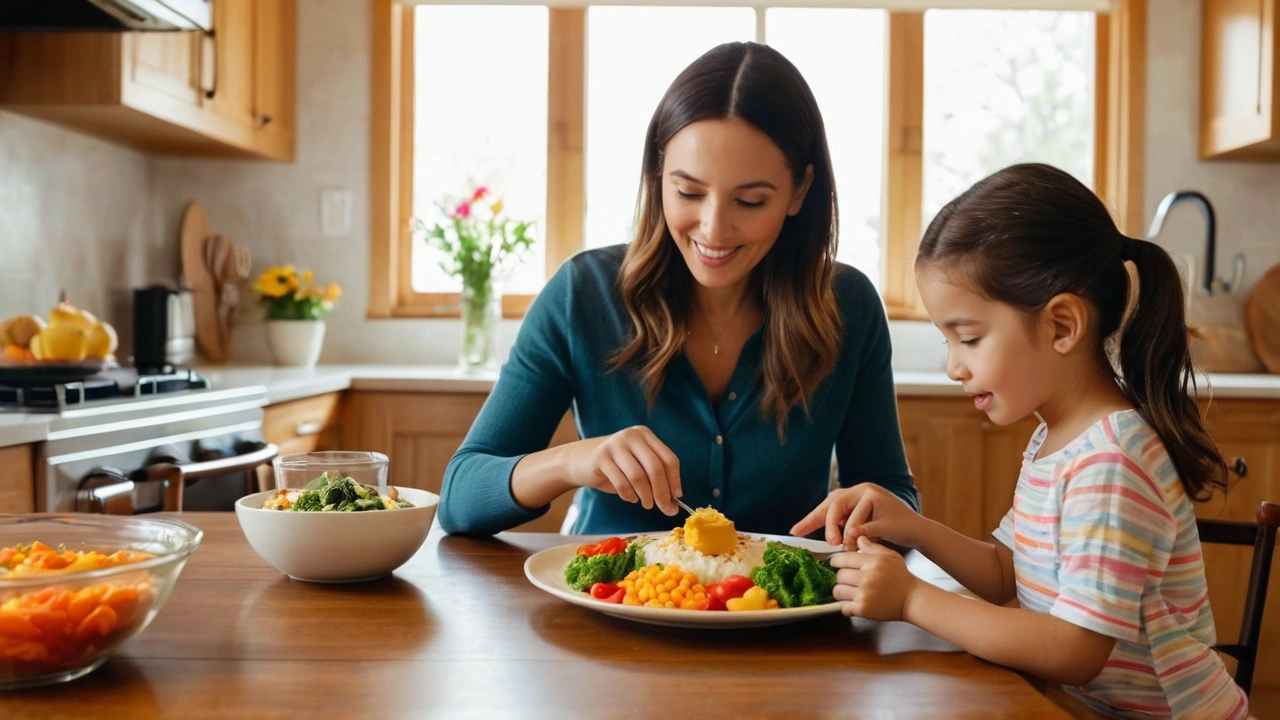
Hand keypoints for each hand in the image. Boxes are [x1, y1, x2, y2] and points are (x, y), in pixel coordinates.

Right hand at [563, 425, 681, 515]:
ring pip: (638, 476)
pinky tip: (630, 498)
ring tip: (646, 504)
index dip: (675, 480)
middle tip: (665, 508)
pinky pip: (621, 483)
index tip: (677, 497)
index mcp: (645, 435)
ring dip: (646, 496)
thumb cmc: (616, 466)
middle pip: (655, 468)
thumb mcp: (638, 466)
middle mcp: (631, 436)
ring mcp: (615, 445)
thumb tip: (673, 505)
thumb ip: (656, 480)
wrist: (581, 461)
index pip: (668, 458)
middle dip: (662, 492)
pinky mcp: (601, 458)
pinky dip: (629, 495)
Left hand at [790, 482, 922, 548]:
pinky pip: (867, 526)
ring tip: (850, 548)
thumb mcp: (859, 525)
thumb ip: (842, 526)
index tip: (795, 532)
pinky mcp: (887, 507)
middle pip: (835, 505)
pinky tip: (862, 543)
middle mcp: (863, 489)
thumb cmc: (885, 529)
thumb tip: (819, 535)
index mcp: (854, 492)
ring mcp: (876, 495)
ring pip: (851, 518)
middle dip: (829, 527)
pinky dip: (862, 536)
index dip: (810, 519)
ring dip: (849, 537)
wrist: (915, 531)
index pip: (827, 505)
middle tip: (830, 543)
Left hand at [830, 536, 918, 620]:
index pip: (843, 559)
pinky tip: (855, 603)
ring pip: (838, 591)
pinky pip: (844, 607)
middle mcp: (867, 577)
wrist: (912, 600)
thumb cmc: (902, 578)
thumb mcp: (891, 556)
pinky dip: (847, 607)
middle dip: (842, 577)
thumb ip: (872, 547)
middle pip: (839, 575)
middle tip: (848, 579)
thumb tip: (858, 538)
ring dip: (842, 592)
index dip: (836, 561)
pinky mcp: (863, 609)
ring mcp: (864, 594)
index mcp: (873, 562)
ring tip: (851, 591)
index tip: (835, 564)